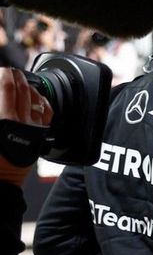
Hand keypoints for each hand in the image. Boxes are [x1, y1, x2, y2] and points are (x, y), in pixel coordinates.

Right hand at [0, 67, 51, 186]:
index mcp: (3, 119)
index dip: (3, 75)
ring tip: (20, 82)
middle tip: (8, 71)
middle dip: (15, 76)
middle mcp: (20, 122)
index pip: (6, 87)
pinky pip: (45, 113)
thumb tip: (1, 95)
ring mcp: (33, 128)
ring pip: (35, 99)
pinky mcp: (40, 136)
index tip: (0, 72)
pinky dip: (41, 101)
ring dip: (27, 87)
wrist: (0, 183)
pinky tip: (36, 98)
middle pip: (21, 89)